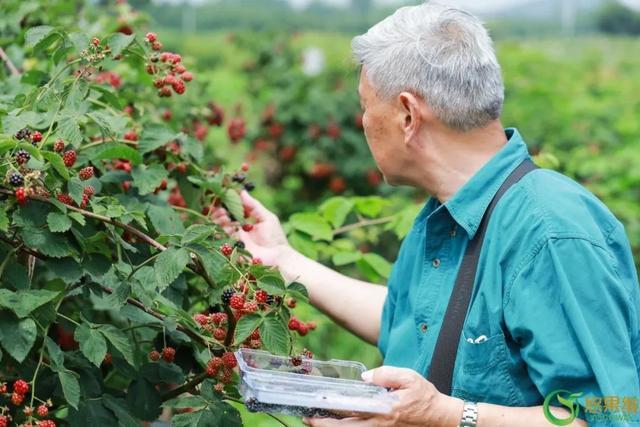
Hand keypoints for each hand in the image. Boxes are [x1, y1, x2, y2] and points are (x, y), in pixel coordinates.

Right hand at [210, 190, 290, 265]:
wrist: (278, 257)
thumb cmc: (275, 238)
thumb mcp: (266, 218)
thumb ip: (254, 206)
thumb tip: (242, 191)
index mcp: (245, 224)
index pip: (232, 212)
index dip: (226, 204)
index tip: (223, 196)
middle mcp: (238, 232)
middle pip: (222, 219)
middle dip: (219, 211)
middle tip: (220, 206)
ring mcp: (234, 241)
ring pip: (219, 228)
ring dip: (218, 219)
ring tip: (223, 214)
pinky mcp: (232, 249)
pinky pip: (221, 238)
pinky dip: (220, 228)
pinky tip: (224, 221)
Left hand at [302, 366, 462, 426]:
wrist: (441, 418)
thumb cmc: (425, 397)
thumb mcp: (409, 377)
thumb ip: (386, 375)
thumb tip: (366, 377)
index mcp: (384, 410)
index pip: (352, 411)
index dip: (333, 410)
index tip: (317, 405)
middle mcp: (380, 424)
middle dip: (325, 424)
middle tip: (307, 418)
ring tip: (316, 421)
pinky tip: (338, 421)